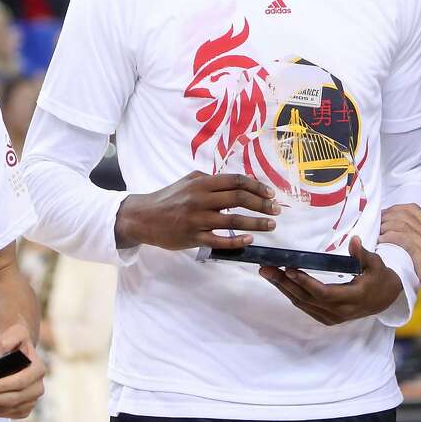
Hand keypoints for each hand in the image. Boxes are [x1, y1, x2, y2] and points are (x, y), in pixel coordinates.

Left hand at [0, 323, 45, 419]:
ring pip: (6, 409)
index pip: (21, 381)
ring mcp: (31, 401)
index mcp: (38, 369)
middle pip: (13, 399)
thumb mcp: (14, 333)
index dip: (4, 386)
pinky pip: (4, 414)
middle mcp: (38, 387)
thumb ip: (5, 341)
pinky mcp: (22, 409)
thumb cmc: (16, 340)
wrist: (19, 349)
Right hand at [114, 172, 278, 250]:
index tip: (270, 193)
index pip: (235, 181)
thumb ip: (210, 180)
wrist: (143, 217)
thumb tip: (236, 182)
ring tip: (271, 225)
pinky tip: (250, 239)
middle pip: (239, 199)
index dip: (256, 186)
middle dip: (262, 204)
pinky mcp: (193, 237)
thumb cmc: (169, 198)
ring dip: (256, 223)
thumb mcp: (188, 182)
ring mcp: (197, 219)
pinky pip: (219, 240)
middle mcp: (200, 199)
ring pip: (233, 220)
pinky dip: (237, 240)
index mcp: (201, 183)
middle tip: (277, 210)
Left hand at [259, 237, 403, 324]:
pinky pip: (305, 307)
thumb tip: (355, 240)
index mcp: (354, 298)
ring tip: (267, 272)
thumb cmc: (379, 278)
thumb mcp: (376, 265)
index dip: (306, 283)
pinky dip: (291, 294)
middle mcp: (340, 311)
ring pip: (302, 304)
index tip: (290, 269)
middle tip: (266, 269)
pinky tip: (280, 282)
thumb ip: (364, 254)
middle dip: (285, 283)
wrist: (384, 300)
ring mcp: (332, 317)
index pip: (325, 293)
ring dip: (283, 288)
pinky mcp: (326, 318)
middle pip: (307, 299)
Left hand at [380, 204, 420, 313]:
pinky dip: (387, 237)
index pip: (413, 209)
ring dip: (384, 227)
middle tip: (376, 225)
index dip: (395, 211)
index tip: (385, 218)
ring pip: (400, 222)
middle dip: (386, 215)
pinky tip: (380, 243)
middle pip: (404, 211)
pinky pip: (399, 236)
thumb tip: (413, 251)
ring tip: (376, 235)